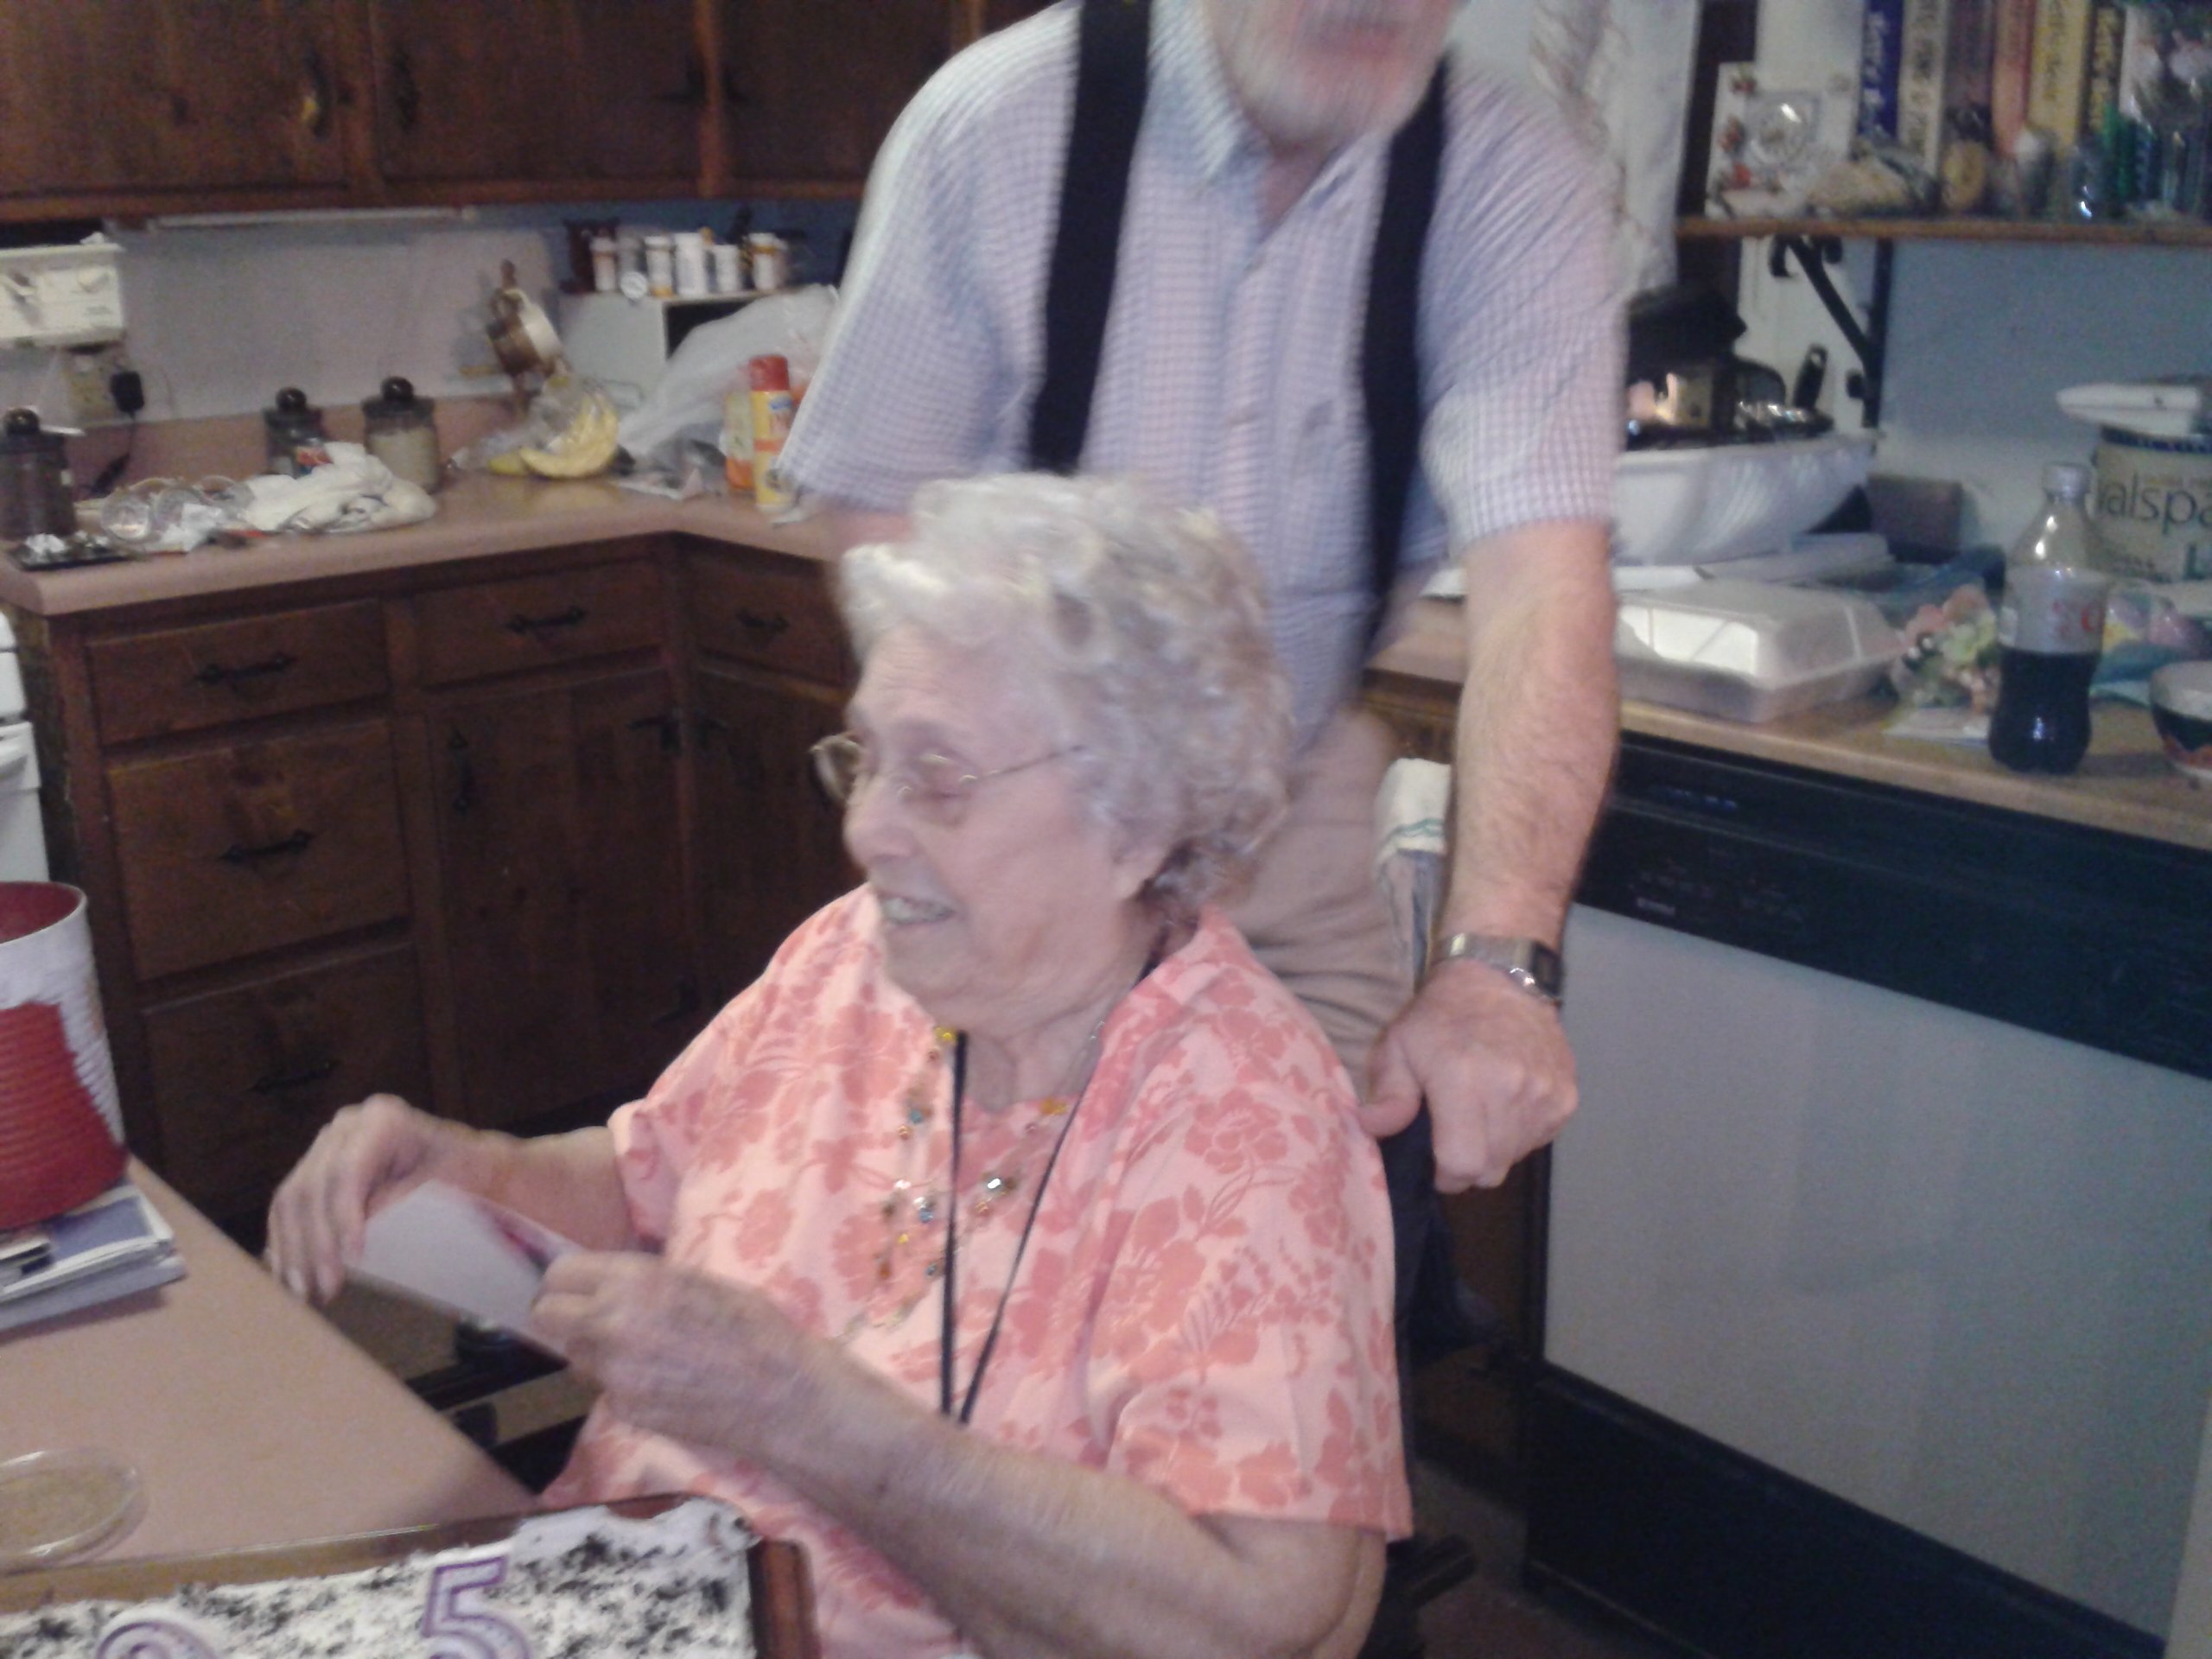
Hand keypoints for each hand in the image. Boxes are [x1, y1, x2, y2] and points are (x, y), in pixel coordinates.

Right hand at [264, 1093, 459, 1302]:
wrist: (461, 1163)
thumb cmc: (463, 1171)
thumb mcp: (451, 1179)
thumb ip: (408, 1195)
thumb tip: (368, 1221)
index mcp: (382, 1120)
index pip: (348, 1171)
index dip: (343, 1216)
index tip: (353, 1258)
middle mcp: (345, 1129)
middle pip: (312, 1187)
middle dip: (315, 1243)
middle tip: (326, 1288)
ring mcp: (324, 1148)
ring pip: (291, 1199)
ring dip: (293, 1250)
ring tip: (303, 1292)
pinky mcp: (313, 1171)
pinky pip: (287, 1209)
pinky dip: (286, 1244)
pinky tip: (290, 1276)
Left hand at [529, 1254, 818, 1461]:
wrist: (779, 1393)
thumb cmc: (754, 1326)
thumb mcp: (698, 1282)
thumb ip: (644, 1283)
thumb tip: (607, 1284)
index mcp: (635, 1280)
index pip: (560, 1275)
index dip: (568, 1282)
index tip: (579, 1290)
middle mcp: (612, 1323)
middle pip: (547, 1316)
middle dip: (563, 1316)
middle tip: (591, 1321)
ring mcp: (613, 1372)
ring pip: (575, 1356)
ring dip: (595, 1352)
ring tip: (642, 1354)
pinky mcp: (624, 1410)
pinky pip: (606, 1389)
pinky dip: (624, 1385)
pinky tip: (664, 1383)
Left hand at [1362, 963, 1576, 1191]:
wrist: (1499, 976)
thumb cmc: (1440, 1014)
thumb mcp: (1398, 1045)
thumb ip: (1388, 1093)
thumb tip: (1371, 1129)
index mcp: (1465, 1080)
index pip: (1464, 1165)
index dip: (1445, 1174)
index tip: (1435, 1161)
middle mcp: (1513, 1090)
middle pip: (1492, 1170)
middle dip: (1468, 1165)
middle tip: (1454, 1137)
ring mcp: (1546, 1094)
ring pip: (1516, 1157)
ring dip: (1495, 1149)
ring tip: (1480, 1114)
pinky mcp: (1567, 1095)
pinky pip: (1540, 1140)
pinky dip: (1520, 1133)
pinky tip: (1506, 1103)